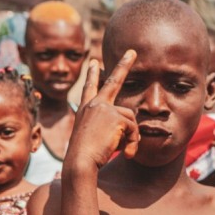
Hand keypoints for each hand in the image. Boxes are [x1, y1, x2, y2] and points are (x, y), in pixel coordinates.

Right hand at [65, 52, 139, 170]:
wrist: (80, 163)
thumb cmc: (87, 157)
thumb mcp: (97, 139)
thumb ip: (112, 128)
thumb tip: (130, 126)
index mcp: (86, 110)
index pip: (90, 88)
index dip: (92, 75)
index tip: (94, 61)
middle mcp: (94, 105)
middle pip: (113, 81)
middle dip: (123, 64)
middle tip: (132, 52)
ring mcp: (103, 108)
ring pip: (131, 119)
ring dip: (131, 137)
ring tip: (122, 150)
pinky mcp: (115, 116)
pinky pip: (134, 128)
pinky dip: (133, 143)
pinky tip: (124, 152)